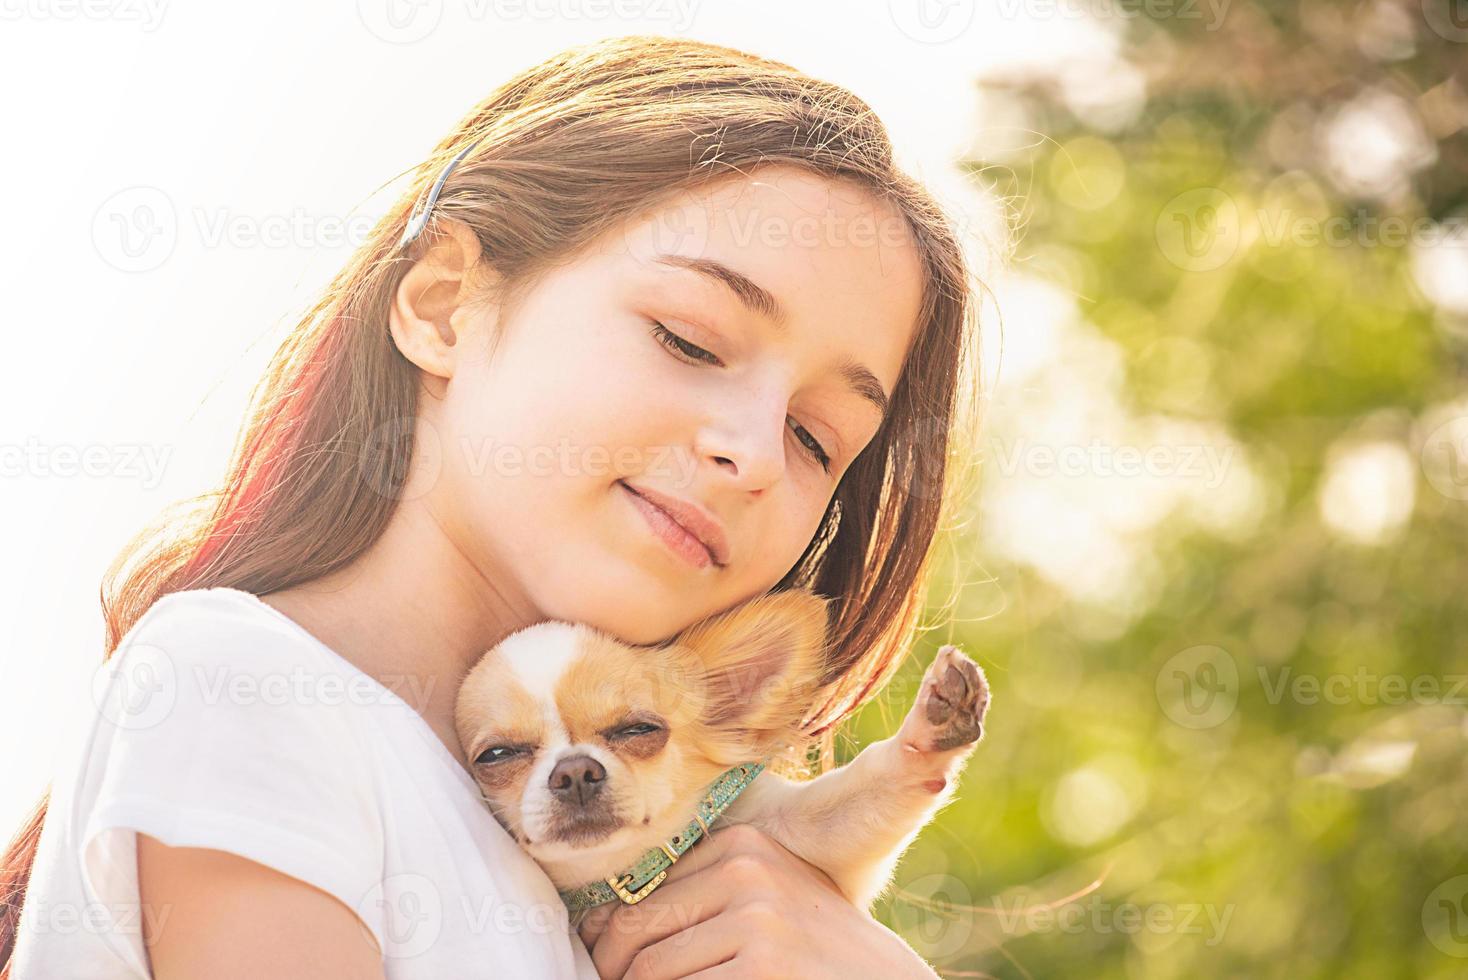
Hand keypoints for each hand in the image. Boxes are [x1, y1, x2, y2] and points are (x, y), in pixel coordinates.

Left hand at [577, 823, 938, 979]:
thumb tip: (597, 925)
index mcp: (742, 844)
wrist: (881, 979)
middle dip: (613, 970)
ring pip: (653, 970)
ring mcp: (756, 921)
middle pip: (637, 930)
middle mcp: (747, 871)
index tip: (598, 958)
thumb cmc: (812, 948)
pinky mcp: (762, 967)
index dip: (607, 933)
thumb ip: (702, 895)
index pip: (643, 890)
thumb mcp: (766, 899)